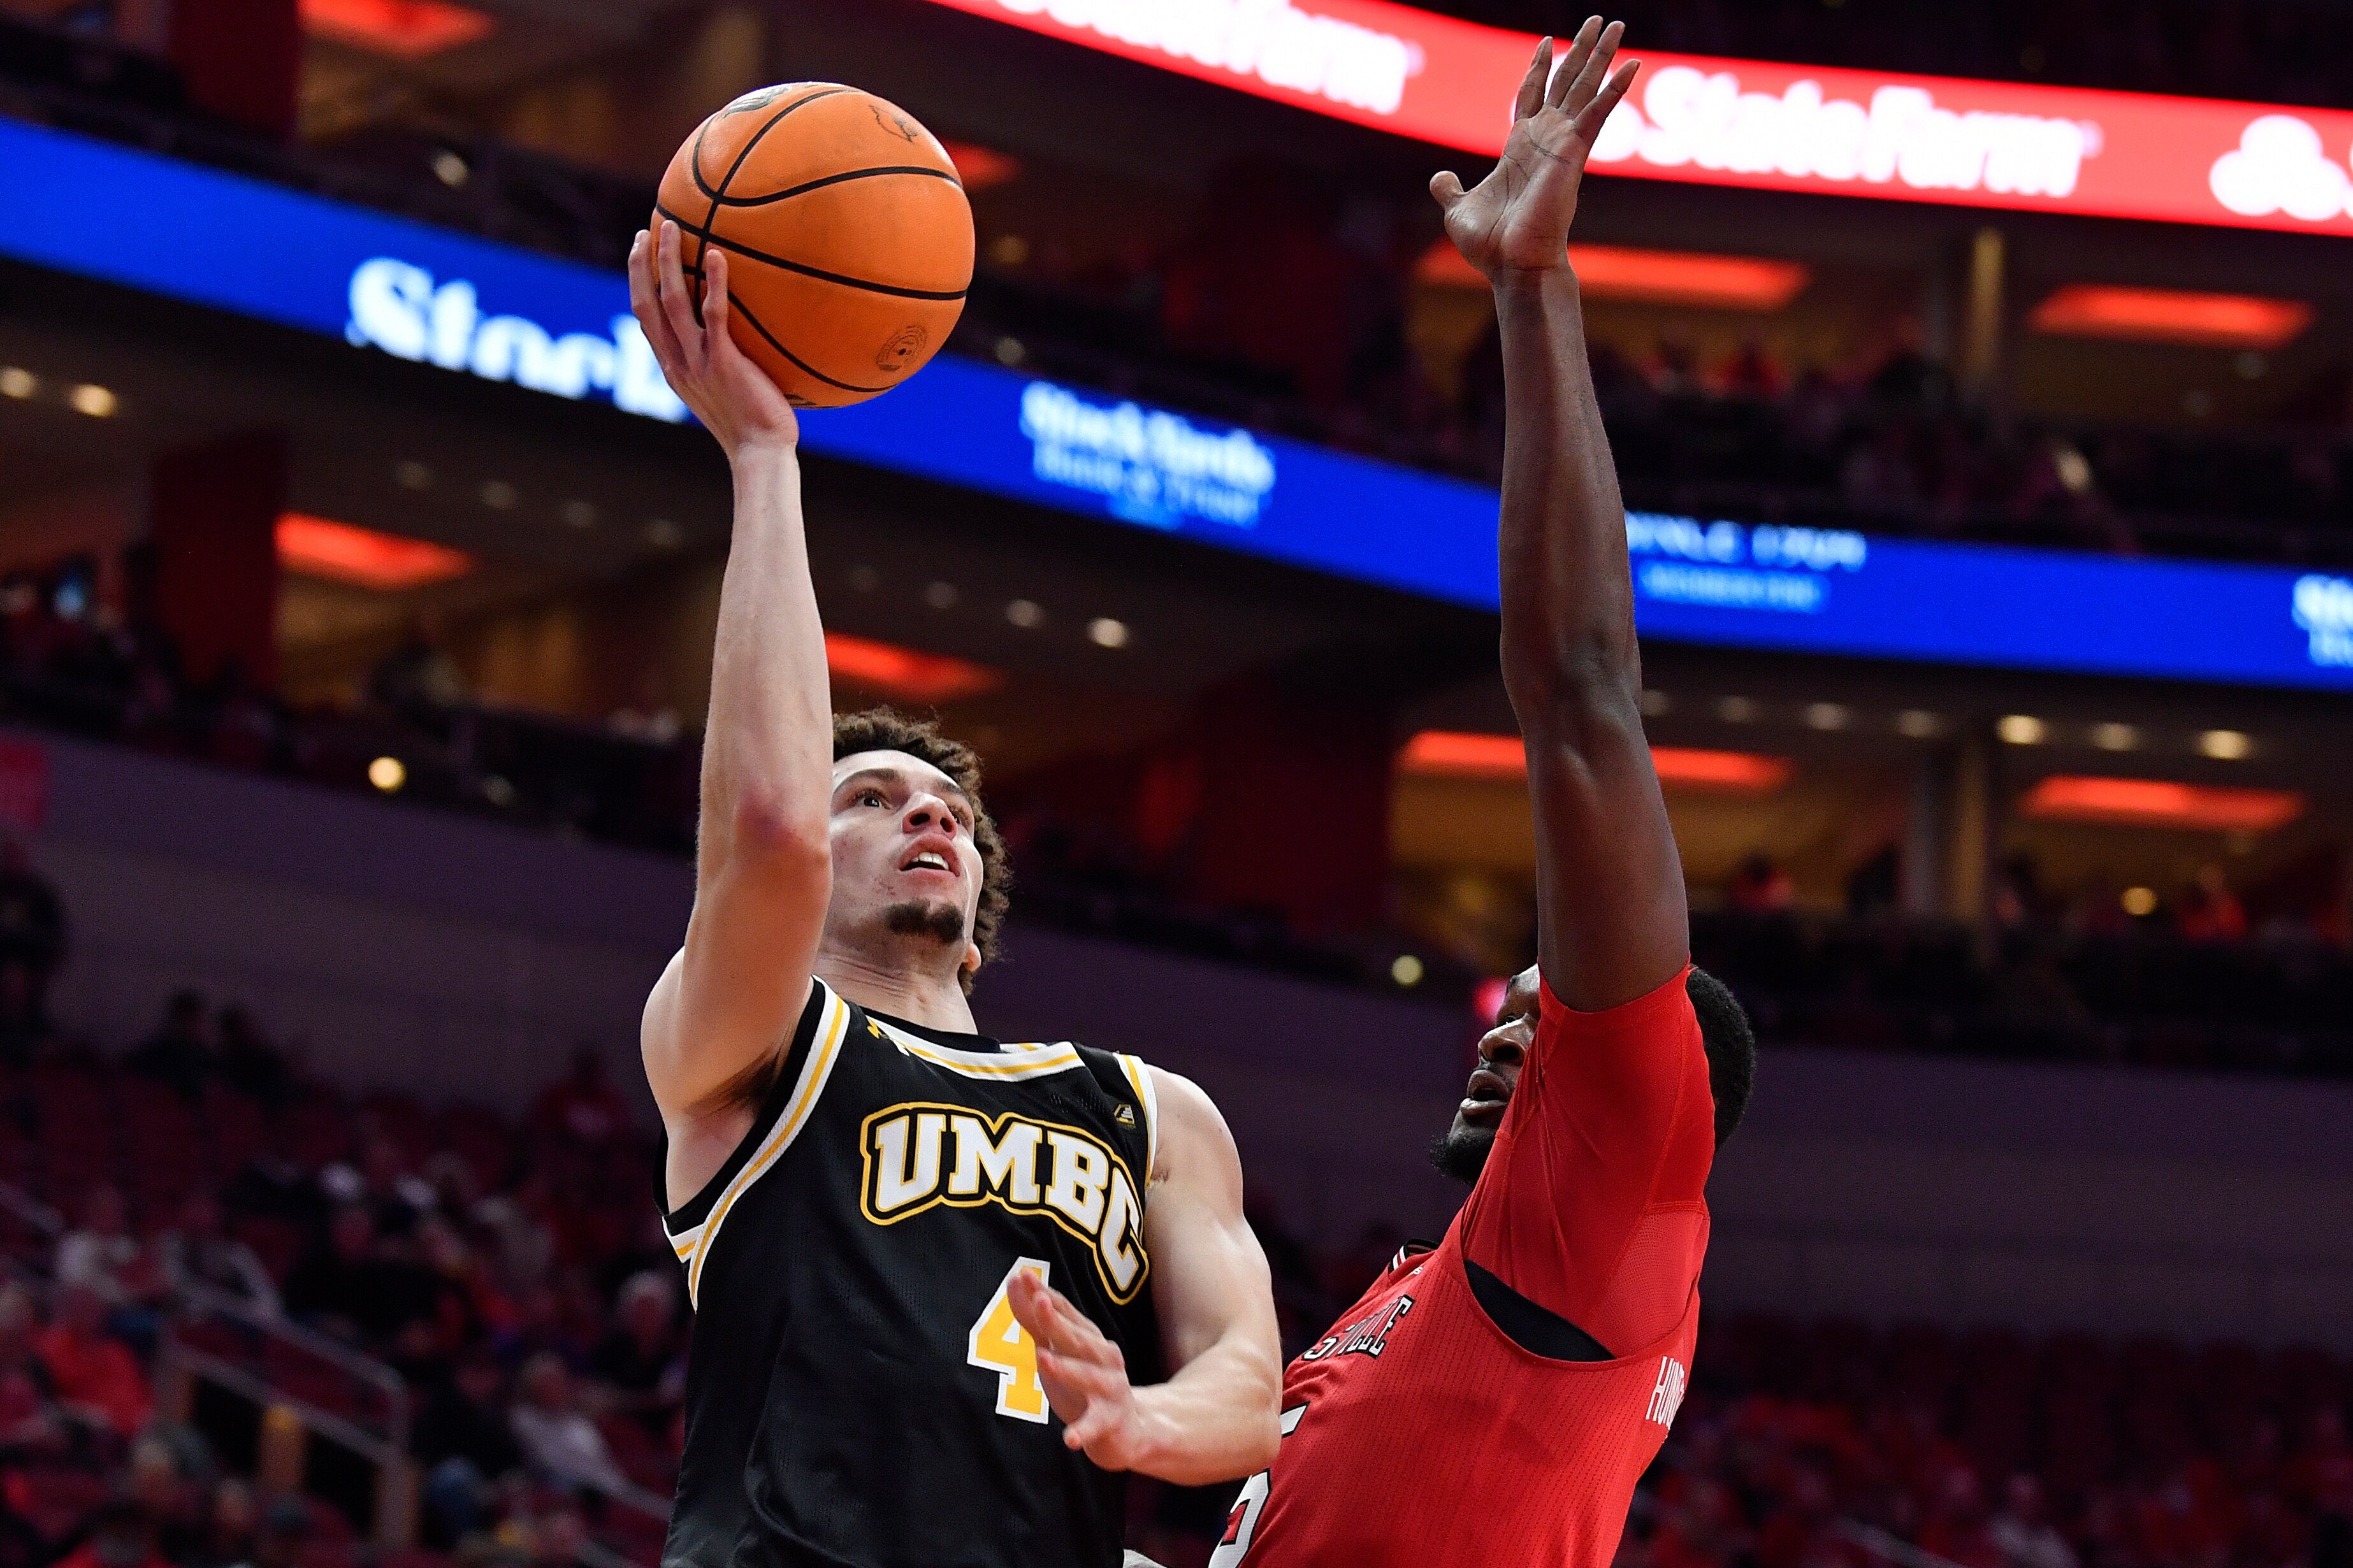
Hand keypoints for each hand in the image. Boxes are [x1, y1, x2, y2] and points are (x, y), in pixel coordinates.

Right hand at [627, 220, 799, 460]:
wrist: (761, 453)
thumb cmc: (754, 426)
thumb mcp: (726, 392)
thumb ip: (720, 364)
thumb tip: (739, 339)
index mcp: (673, 369)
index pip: (646, 320)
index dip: (638, 285)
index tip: (640, 256)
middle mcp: (677, 363)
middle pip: (646, 303)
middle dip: (640, 265)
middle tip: (645, 231)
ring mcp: (698, 362)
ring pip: (671, 300)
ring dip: (667, 260)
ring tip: (671, 228)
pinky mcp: (723, 362)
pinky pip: (714, 314)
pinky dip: (714, 282)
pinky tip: (719, 255)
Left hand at [1008, 1269, 1154, 1470]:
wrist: (1128, 1429)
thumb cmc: (1086, 1383)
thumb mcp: (1060, 1349)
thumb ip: (1036, 1319)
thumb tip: (1015, 1280)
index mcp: (1089, 1338)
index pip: (1065, 1313)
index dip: (1045, 1294)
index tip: (1024, 1276)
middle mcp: (1103, 1357)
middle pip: (1078, 1338)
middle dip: (1058, 1320)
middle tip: (1040, 1302)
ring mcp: (1110, 1388)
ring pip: (1088, 1376)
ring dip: (1067, 1367)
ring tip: (1042, 1358)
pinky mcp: (1110, 1420)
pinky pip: (1094, 1425)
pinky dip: (1083, 1431)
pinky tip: (1069, 1439)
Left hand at [1430, 18, 1638, 279]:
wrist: (1512, 266)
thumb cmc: (1491, 247)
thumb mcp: (1458, 210)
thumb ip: (1450, 189)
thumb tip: (1439, 178)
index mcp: (1520, 150)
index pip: (1530, 97)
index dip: (1537, 69)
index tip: (1546, 42)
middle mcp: (1545, 142)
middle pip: (1566, 84)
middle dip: (1581, 51)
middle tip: (1599, 20)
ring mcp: (1562, 145)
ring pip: (1585, 89)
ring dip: (1601, 56)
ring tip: (1618, 24)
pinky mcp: (1574, 153)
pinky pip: (1598, 113)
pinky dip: (1615, 88)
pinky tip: (1632, 62)